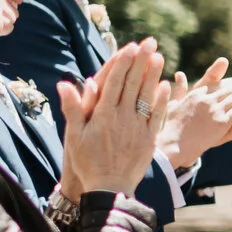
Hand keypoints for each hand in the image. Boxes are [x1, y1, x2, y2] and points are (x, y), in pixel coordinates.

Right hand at [59, 42, 169, 197]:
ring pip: (147, 96)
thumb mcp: (74, 136)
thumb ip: (73, 108)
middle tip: (149, 42)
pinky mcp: (149, 139)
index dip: (124, 63)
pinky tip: (166, 85)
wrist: (109, 189)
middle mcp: (122, 118)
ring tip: (160, 56)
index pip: (114, 83)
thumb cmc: (86, 162)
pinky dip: (161, 100)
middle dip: (141, 61)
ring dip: (153, 75)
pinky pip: (157, 116)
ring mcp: (137, 128)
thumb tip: (65, 83)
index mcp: (102, 115)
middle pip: (132, 84)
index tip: (131, 47)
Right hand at [155, 58, 231, 167]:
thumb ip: (180, 89)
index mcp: (196, 93)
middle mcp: (206, 99)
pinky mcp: (221, 122)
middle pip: (230, 88)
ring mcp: (214, 110)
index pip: (218, 83)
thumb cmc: (170, 126)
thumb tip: (180, 74)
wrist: (171, 143)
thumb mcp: (173, 103)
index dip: (231, 81)